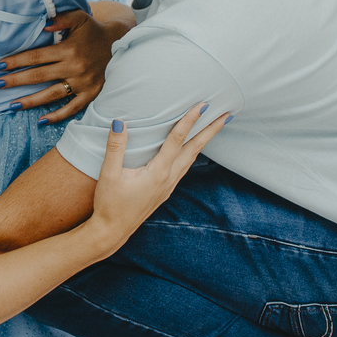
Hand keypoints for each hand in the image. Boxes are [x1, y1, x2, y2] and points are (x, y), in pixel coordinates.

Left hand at [0, 10, 119, 124]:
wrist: (121, 45)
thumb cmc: (94, 31)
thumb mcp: (80, 18)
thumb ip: (62, 19)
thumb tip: (44, 26)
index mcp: (69, 49)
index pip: (37, 56)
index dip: (17, 61)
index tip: (0, 66)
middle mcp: (75, 68)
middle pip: (39, 76)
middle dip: (16, 81)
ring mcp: (83, 83)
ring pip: (51, 95)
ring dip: (30, 101)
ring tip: (11, 106)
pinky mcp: (91, 94)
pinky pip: (72, 108)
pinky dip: (57, 116)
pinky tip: (41, 121)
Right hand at [88, 105, 227, 252]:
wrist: (112, 231)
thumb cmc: (109, 204)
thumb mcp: (109, 175)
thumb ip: (115, 148)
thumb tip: (119, 122)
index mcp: (157, 173)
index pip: (177, 141)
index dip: (190, 121)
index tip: (203, 106)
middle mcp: (168, 179)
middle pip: (194, 149)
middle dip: (210, 131)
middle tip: (227, 114)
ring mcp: (168, 186)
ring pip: (191, 158)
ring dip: (204, 141)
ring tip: (215, 127)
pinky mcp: (164, 191)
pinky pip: (184, 167)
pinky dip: (193, 153)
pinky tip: (192, 149)